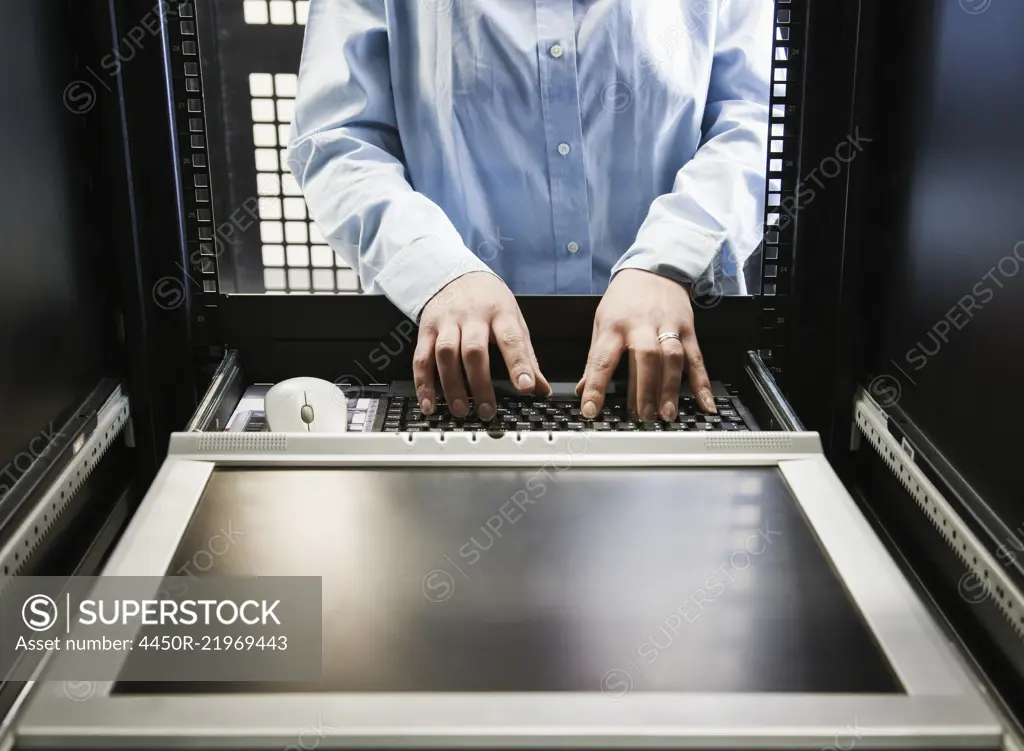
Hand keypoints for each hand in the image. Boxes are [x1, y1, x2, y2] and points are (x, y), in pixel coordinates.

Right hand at [414, 271, 550, 419]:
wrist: (458, 275)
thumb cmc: (491, 303)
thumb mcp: (514, 321)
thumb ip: (526, 357)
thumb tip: (541, 389)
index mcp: (500, 313)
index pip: (511, 340)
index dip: (519, 365)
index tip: (525, 387)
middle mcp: (472, 316)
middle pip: (474, 350)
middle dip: (480, 383)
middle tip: (487, 411)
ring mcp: (446, 322)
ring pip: (446, 354)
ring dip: (452, 386)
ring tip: (461, 411)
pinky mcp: (426, 329)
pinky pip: (421, 358)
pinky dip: (424, 384)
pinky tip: (430, 404)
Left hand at [577, 269, 715, 420]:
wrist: (654, 268)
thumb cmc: (625, 298)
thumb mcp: (601, 322)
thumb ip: (594, 357)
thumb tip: (582, 388)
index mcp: (614, 326)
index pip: (601, 359)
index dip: (595, 387)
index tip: (590, 409)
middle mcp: (642, 326)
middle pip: (644, 358)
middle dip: (643, 389)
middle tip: (641, 416)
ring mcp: (668, 327)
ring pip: (671, 358)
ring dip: (669, 388)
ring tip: (666, 414)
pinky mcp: (688, 330)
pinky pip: (696, 359)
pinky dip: (701, 383)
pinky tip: (705, 403)